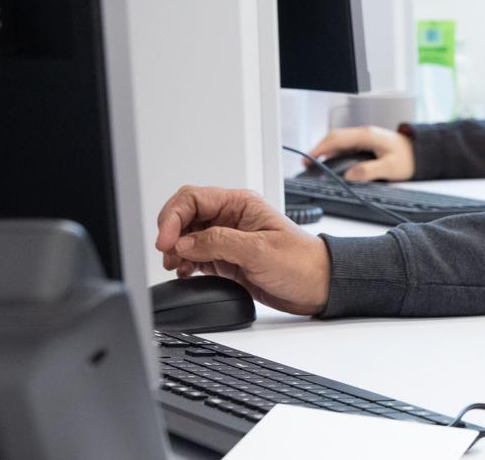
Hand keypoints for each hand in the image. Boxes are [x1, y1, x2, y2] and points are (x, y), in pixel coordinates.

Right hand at [154, 185, 330, 315]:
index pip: (193, 198)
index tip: (166, 240)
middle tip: (168, 255)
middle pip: (185, 216)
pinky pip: (195, 256)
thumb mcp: (260, 250)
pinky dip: (185, 263)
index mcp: (240, 204)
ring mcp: (227, 239)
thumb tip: (185, 242)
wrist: (319, 287)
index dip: (173, 216)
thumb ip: (219, 243)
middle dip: (171, 233)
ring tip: (177, 266)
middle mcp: (230, 218)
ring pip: (187, 237)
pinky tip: (185, 272)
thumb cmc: (302, 262)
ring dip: (175, 250)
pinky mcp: (226, 259)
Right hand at [312, 126, 415, 181]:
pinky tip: (329, 162)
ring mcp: (364, 138)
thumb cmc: (409, 158)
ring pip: (339, 142)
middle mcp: (364, 134)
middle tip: (305, 163)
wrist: (422, 153)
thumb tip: (349, 175)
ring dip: (325, 151)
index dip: (321, 148)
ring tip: (313, 164)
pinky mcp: (366, 144)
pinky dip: (334, 153)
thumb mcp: (390, 167)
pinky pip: (345, 146)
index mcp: (367, 135)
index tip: (309, 158)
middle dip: (318, 148)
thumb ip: (370, 171)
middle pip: (334, 138)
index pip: (337, 139)